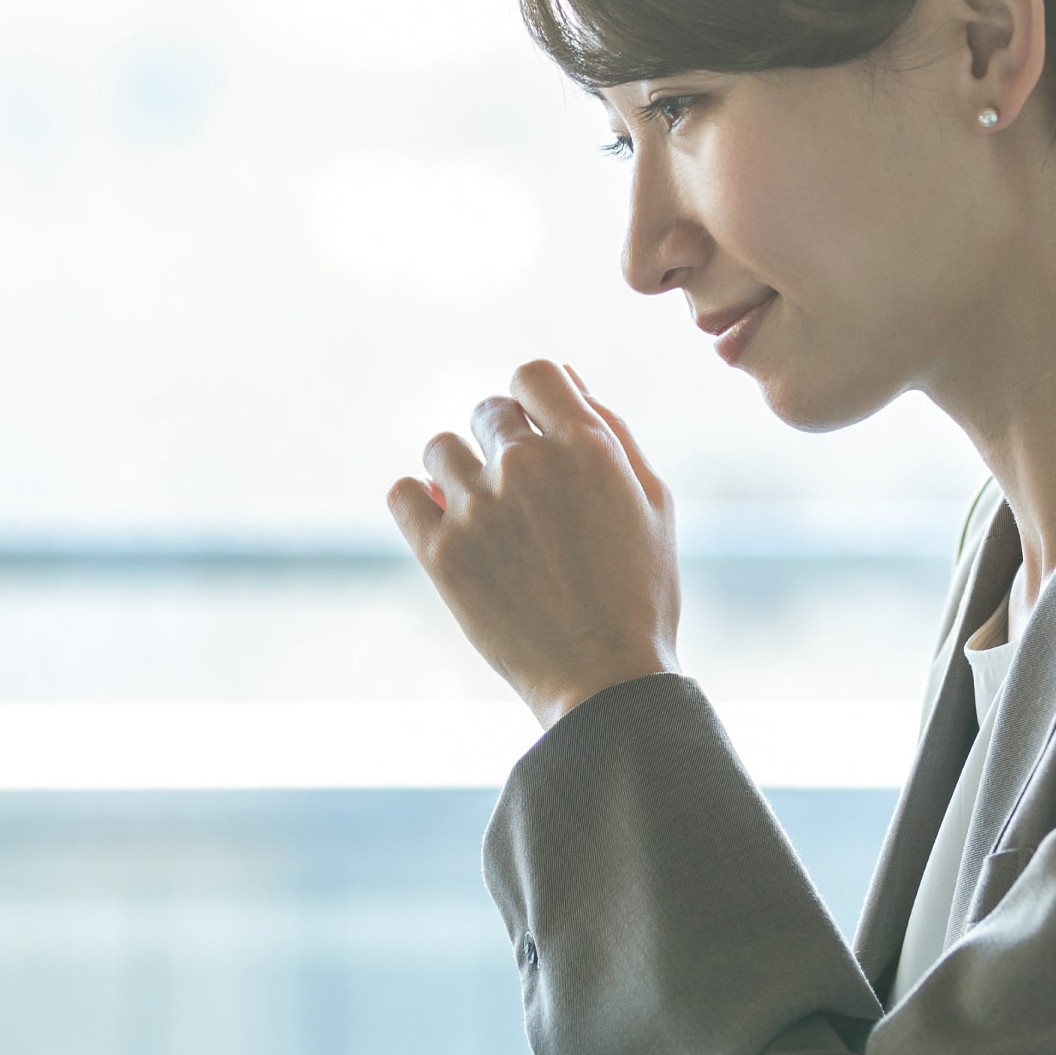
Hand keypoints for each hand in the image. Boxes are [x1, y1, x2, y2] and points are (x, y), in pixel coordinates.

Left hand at [387, 362, 680, 727]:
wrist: (604, 679)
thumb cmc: (640, 591)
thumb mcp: (653, 502)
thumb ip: (612, 432)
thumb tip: (570, 382)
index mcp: (587, 446)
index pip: (534, 375)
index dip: (536, 399)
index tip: (540, 430)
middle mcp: (528, 465)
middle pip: (489, 410)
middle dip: (504, 440)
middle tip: (524, 492)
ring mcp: (479, 508)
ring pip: (440, 448)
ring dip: (460, 469)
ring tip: (486, 512)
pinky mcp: (441, 553)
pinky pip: (403, 493)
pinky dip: (419, 501)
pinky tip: (445, 523)